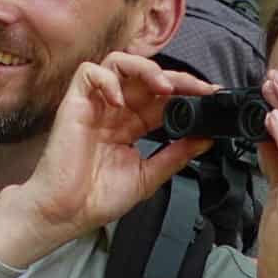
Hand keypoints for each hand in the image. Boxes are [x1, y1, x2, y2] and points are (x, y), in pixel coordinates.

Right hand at [0, 52, 213, 267]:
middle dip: (176, 78)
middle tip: (198, 89)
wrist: (66, 213)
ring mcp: (95, 105)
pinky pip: (89, 73)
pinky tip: (119, 101)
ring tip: (163, 88)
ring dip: (145, 69)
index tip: (210, 97)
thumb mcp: (148, 177)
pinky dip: (108, 80)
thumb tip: (206, 139)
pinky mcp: (74, 104)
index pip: (162, 98)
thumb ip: (175, 155)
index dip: (186, 93)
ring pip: (119, 63)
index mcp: (132, 125)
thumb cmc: (97, 198)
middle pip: (147, 77)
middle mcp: (115, 110)